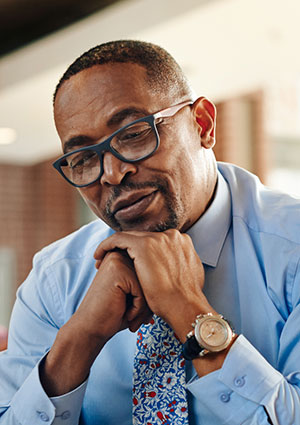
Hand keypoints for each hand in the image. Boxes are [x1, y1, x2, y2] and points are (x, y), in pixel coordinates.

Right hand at [40, 250, 151, 395]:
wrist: (90, 330)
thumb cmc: (114, 315)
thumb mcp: (134, 293)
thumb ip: (148, 280)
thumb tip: (174, 276)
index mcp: (123, 256)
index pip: (152, 271)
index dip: (148, 295)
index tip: (132, 309)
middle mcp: (120, 254)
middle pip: (152, 276)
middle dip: (148, 301)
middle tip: (134, 317)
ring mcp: (118, 260)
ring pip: (150, 284)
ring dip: (144, 307)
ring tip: (130, 317)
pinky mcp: (118, 271)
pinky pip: (144, 292)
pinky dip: (138, 309)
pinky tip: (126, 315)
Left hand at [94, 229, 214, 340]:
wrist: (185, 307)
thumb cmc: (185, 301)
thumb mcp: (188, 276)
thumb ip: (179, 265)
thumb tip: (173, 267)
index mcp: (181, 242)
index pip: (155, 242)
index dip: (140, 252)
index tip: (129, 263)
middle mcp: (171, 235)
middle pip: (142, 238)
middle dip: (126, 249)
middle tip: (112, 261)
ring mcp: (158, 238)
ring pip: (129, 237)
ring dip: (114, 248)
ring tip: (102, 260)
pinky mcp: (144, 244)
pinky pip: (118, 239)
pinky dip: (106, 246)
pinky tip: (98, 256)